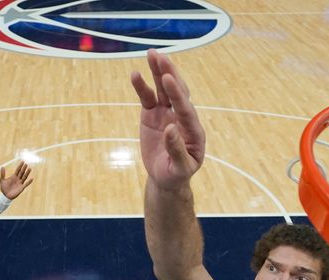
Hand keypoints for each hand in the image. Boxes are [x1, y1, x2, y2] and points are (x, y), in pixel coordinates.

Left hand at [0, 161, 33, 199]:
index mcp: (14, 176)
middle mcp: (18, 179)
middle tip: (26, 164)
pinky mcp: (21, 188)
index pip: (18, 170)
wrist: (5, 195)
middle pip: (22, 172)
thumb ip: (2, 174)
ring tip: (29, 168)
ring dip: (27, 173)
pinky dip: (29, 182)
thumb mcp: (2, 180)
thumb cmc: (4, 188)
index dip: (20, 166)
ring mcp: (20, 183)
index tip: (22, 161)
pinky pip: (26, 184)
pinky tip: (31, 179)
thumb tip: (2, 167)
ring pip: (24, 177)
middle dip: (24, 168)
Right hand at [130, 49, 204, 188]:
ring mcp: (167, 113)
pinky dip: (142, 86)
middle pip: (177, 91)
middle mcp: (182, 116)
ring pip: (163, 89)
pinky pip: (147, 98)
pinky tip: (135, 74)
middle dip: (170, 74)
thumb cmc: (176, 174)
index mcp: (193, 129)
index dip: (177, 93)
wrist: (166, 177)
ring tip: (151, 54)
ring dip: (158, 72)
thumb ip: (177, 150)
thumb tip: (170, 128)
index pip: (185, 108)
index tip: (168, 79)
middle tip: (161, 58)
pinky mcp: (153, 114)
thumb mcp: (180, 167)